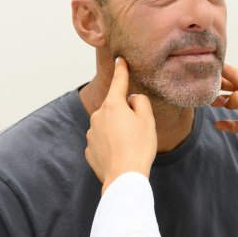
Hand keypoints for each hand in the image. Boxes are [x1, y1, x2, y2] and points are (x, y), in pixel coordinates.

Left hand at [85, 57, 156, 193]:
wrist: (124, 177)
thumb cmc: (139, 146)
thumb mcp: (147, 120)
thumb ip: (141, 102)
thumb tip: (132, 99)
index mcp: (113, 105)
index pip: (118, 82)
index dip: (121, 70)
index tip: (120, 59)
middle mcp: (98, 116)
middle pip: (115, 108)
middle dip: (125, 114)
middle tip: (139, 130)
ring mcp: (91, 133)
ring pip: (108, 125)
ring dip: (118, 130)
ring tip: (130, 146)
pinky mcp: (89, 149)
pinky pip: (103, 141)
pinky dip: (111, 145)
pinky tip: (121, 154)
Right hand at [213, 64, 237, 178]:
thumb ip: (237, 97)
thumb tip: (228, 97)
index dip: (226, 70)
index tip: (211, 66)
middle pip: (236, 89)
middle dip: (222, 86)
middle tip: (205, 84)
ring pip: (236, 105)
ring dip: (224, 103)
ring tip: (209, 102)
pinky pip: (237, 123)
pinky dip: (228, 122)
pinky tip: (217, 124)